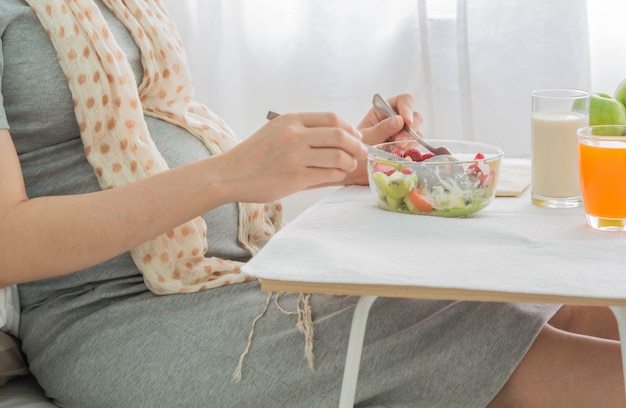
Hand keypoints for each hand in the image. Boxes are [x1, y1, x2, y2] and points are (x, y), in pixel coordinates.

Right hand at [218, 112, 366, 202]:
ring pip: (338, 156)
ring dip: (350, 162)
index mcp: (291, 120)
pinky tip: (337, 175)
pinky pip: (329, 174)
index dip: (350, 128)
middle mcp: (294, 135)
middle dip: (357, 145)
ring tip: (349, 166)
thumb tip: (338, 136)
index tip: (355, 137)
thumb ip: (302, 131)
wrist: (230, 175)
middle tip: (361, 153)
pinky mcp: (295, 178)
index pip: (332, 118)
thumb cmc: (253, 155)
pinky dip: (338, 175)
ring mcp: (295, 157)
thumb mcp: (275, 131)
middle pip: (340, 135)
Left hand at [346, 93, 423, 184]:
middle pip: (415, 117)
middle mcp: (395, 120)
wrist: (354, 169)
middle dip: (410, 129)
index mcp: (384, 111)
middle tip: (400, 142)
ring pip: (417, 133)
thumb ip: (381, 129)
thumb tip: (400, 120)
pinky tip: (400, 156)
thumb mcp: (366, 138)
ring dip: (411, 141)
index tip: (406, 121)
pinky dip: (411, 151)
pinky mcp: (405, 148)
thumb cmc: (355, 149)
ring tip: (397, 150)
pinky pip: (415, 147)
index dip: (408, 108)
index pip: (403, 100)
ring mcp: (402, 134)